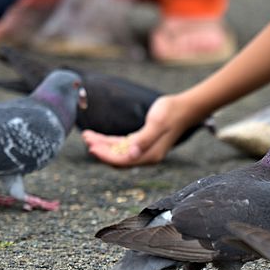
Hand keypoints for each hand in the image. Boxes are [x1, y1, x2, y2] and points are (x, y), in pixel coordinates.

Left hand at [82, 94, 199, 165]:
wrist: (183, 108)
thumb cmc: (171, 113)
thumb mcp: (157, 124)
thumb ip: (144, 139)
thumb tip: (131, 154)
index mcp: (150, 155)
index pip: (123, 161)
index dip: (106, 156)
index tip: (92, 148)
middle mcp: (145, 156)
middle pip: (118, 159)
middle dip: (100, 151)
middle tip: (86, 139)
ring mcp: (143, 150)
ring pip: (118, 152)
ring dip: (102, 145)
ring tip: (87, 136)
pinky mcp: (141, 142)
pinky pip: (122, 145)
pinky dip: (109, 142)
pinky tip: (97, 136)